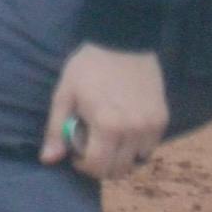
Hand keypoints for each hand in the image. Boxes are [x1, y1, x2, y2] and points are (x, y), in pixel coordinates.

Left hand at [41, 43, 169, 182]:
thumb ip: (57, 130)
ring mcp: (151, 126)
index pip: (98, 167)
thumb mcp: (64, 96)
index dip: (83, 167)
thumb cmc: (87, 68)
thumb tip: (48, 160)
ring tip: (107, 139)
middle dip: (101, 165)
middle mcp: (134, 130)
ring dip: (121, 158)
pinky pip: (150, 147)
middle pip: (120, 169)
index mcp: (107, 126)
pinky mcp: (163, 119)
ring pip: (137, 160)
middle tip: (90, 148)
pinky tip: (123, 131)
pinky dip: (136, 147)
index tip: (76, 156)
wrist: (122, 42)